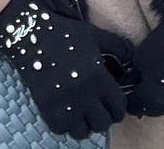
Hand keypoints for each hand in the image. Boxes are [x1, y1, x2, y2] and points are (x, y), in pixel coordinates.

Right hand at [0, 0, 132, 137]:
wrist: (30, 33)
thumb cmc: (65, 33)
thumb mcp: (95, 35)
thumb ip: (118, 47)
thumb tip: (133, 59)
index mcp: (99, 77)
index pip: (119, 107)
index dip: (117, 107)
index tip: (110, 103)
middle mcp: (85, 94)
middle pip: (103, 123)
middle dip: (102, 117)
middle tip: (95, 108)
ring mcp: (65, 103)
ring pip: (82, 132)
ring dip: (83, 124)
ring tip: (79, 113)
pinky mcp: (47, 107)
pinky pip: (61, 130)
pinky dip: (64, 125)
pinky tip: (63, 111)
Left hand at [126, 8, 163, 117]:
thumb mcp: (139, 58)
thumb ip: (135, 76)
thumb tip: (134, 81)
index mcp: (155, 98)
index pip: (135, 106)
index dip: (129, 99)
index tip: (127, 92)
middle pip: (152, 110)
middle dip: (144, 101)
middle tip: (139, 90)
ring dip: (160, 100)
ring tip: (155, 86)